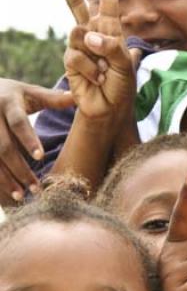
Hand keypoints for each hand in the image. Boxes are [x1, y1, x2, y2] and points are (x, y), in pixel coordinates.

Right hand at [0, 78, 72, 200]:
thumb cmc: (10, 95)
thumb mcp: (28, 92)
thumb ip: (52, 99)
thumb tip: (76, 97)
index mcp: (8, 102)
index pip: (18, 122)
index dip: (29, 139)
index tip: (40, 156)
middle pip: (4, 146)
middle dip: (20, 169)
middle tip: (36, 189)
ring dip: (5, 179)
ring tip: (20, 197)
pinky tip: (6, 194)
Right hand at [55, 0, 136, 119]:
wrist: (109, 109)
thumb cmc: (120, 87)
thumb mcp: (125, 65)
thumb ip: (111, 46)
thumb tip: (87, 35)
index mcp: (110, 30)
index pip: (107, 1)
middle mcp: (93, 35)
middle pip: (76, 5)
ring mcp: (80, 47)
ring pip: (79, 33)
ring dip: (94, 54)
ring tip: (103, 71)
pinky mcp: (71, 61)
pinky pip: (76, 56)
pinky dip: (89, 69)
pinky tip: (95, 79)